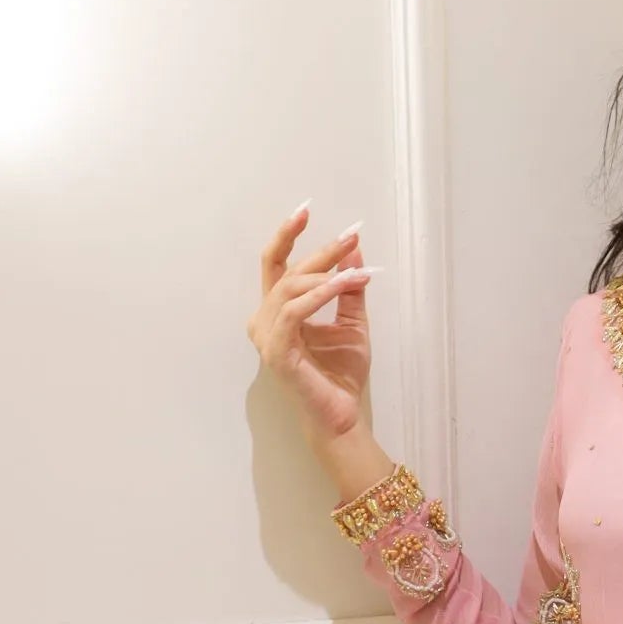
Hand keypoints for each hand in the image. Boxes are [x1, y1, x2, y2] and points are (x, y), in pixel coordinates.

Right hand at [247, 200, 377, 447]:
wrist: (342, 414)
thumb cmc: (341, 373)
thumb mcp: (352, 322)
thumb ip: (349, 287)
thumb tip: (354, 248)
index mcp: (278, 312)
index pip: (276, 266)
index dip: (287, 236)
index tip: (306, 209)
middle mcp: (265, 321)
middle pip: (285, 272)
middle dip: (319, 251)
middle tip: (351, 236)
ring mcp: (267, 337)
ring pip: (290, 288)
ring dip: (326, 273)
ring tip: (357, 269)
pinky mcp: (277, 352)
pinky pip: (295, 312)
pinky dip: (320, 294)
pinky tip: (344, 285)